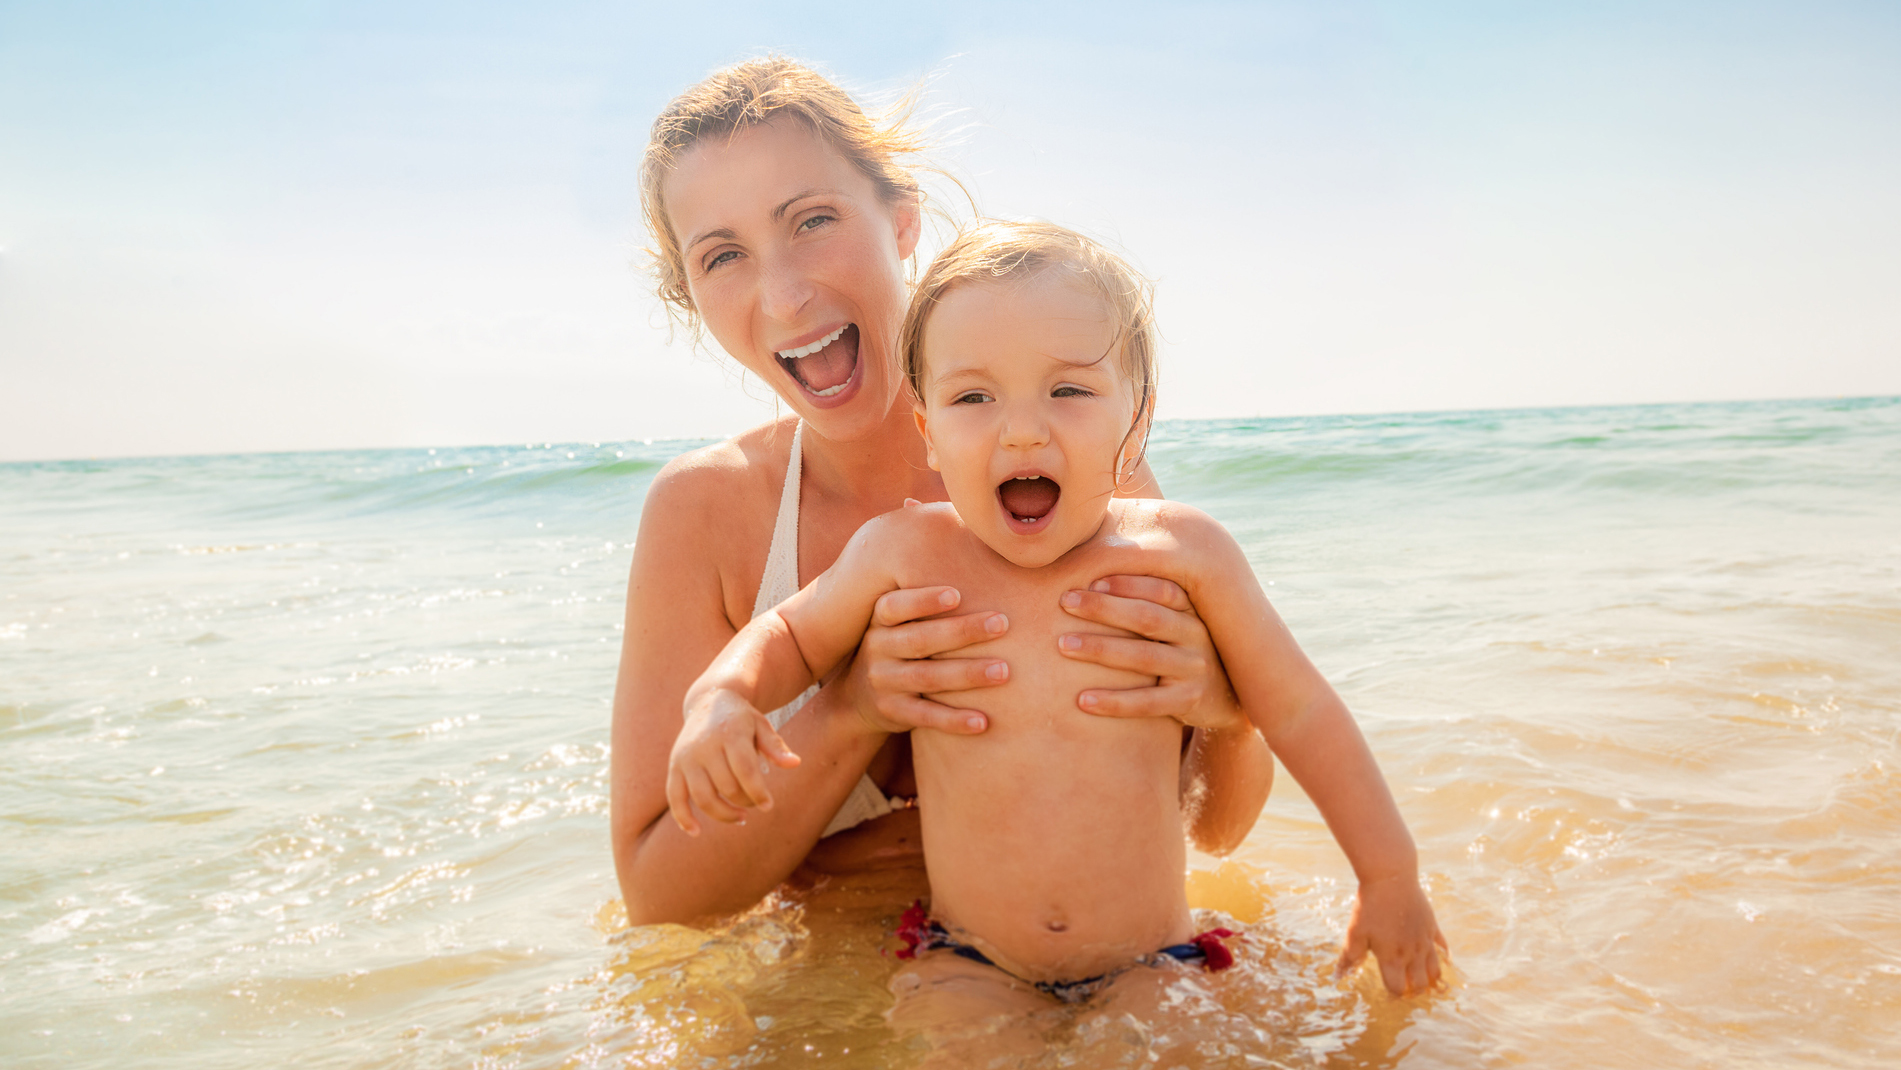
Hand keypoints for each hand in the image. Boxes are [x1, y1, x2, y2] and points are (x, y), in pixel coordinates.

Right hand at [665, 689, 800, 835]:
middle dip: (745, 802)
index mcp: (729, 733)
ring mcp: (686, 757)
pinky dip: (683, 817)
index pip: (745, 770)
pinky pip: (675, 797)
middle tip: (755, 804)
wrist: (708, 701)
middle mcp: (704, 746)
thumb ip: (775, 746)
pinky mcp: (674, 766)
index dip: (758, 792)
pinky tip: (695, 832)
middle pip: (726, 787)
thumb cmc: (741, 719)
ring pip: (703, 797)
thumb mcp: (761, 725)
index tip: (769, 805)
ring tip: (740, 817)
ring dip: (723, 814)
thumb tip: (795, 763)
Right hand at [844, 585, 1008, 734]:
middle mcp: (877, 650)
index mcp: (879, 622)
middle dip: (963, 631)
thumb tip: (975, 557)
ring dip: (968, 674)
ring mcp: (884, 683)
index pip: (895, 607)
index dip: (923, 601)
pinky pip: (926, 717)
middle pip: (921, 640)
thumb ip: (923, 603)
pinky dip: (954, 720)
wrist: (856, 700)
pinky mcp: (893, 712)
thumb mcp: (895, 624)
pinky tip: (983, 721)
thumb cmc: (896, 648)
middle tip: (1002, 623)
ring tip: (1004, 671)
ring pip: (928, 678)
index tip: (956, 594)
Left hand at [1056, 575, 1243, 729]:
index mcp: (1192, 611)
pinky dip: (1114, 702)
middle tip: (1064, 602)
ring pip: (1145, 657)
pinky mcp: (1189, 702)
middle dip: (1104, 608)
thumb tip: (1092, 565)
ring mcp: (1195, 670)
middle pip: (1149, 618)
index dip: (1128, 583)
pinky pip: (1148, 703)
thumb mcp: (1176, 624)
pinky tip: (1082, 700)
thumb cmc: (1181, 651)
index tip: (1090, 580)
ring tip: (1063, 644)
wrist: (1225, 699)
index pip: (1162, 590)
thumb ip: (1147, 601)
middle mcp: (1197, 637)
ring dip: (1101, 649)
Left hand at [1336, 874, 1447, 996]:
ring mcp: (1426, 941)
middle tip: (1405, 986)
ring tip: (1421, 978)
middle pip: (1420, 984)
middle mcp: (1413, 954)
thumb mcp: (1355, 932)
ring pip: (1435, 971)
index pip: (1398, 988)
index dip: (1393, 993)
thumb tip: (1339, 975)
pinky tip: (1437, 959)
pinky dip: (1443, 958)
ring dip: (1429, 979)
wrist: (1391, 877)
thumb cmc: (1370, 906)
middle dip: (1413, 990)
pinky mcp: (1433, 927)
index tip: (1388, 990)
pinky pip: (1443, 949)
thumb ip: (1350, 957)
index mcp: (1392, 958)